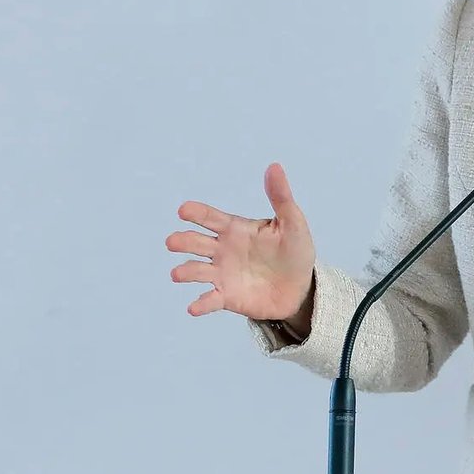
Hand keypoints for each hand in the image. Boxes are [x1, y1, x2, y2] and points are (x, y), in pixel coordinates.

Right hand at [167, 162, 316, 320]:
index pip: (211, 217)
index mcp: (236, 229)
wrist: (301, 288)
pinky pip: (209, 300)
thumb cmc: (295, 251)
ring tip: (178, 273)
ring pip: (195, 270)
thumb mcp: (292, 223)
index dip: (196, 213)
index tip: (184, 210)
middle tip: (172, 241)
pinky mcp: (226, 297)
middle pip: (195, 242)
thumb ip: (281, 197)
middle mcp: (223, 250)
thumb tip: (274, 166)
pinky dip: (200, 303)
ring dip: (185, 271)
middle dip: (182, 241)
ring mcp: (222, 274)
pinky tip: (194, 307)